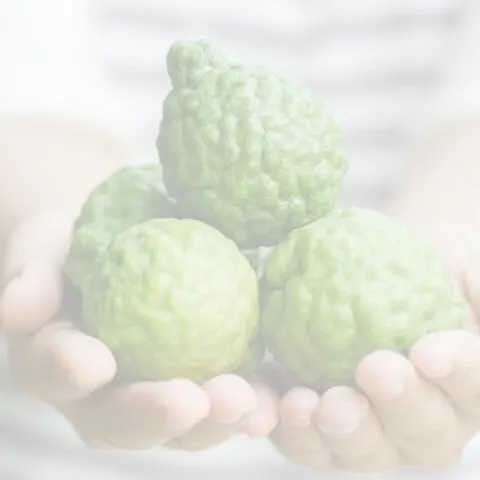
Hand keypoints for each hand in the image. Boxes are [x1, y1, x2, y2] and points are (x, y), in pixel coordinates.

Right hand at [1, 211, 277, 449]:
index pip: (55, 373)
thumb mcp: (47, 249)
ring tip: (247, 403)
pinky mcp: (195, 381)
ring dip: (214, 420)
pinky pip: (218, 398)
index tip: (97, 363)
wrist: (119, 249)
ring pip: (179, 425)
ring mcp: (151, 394)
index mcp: (57, 363)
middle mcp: (103, 394)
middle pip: (122, 420)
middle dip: (157, 416)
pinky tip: (273, 397)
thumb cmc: (77, 250)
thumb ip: (34, 277)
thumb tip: (17, 307)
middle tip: (191, 401)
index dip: (70, 372)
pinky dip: (247, 401)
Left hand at [270, 221, 479, 473]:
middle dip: (398, 405)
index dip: (457, 372)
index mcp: (462, 388)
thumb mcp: (457, 269)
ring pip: (360, 449)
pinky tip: (278, 405)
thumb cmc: (416, 276)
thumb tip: (476, 286)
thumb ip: (475, 285)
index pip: (472, 385)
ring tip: (318, 403)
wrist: (365, 285)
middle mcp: (421, 421)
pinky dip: (289, 427)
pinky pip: (304, 440)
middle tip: (375, 371)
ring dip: (338, 429)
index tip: (427, 350)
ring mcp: (371, 432)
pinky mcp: (320, 430)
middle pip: (420, 431)